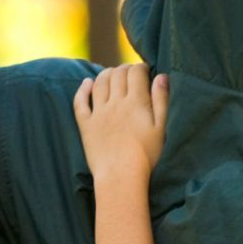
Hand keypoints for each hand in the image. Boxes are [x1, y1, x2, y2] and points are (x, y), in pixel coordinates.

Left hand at [73, 64, 167, 181]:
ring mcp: (98, 112)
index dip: (141, 68)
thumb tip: (162, 76)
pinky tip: (86, 83)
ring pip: (99, 82)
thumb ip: (162, 101)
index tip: (146, 71)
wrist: (121, 176)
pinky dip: (82, 89)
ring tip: (113, 74)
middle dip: (125, 69)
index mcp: (136, 102)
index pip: (136, 73)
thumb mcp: (162, 128)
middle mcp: (115, 102)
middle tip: (131, 73)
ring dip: (106, 74)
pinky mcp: (86, 124)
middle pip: (117, 74)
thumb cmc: (147, 155)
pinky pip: (80, 101)